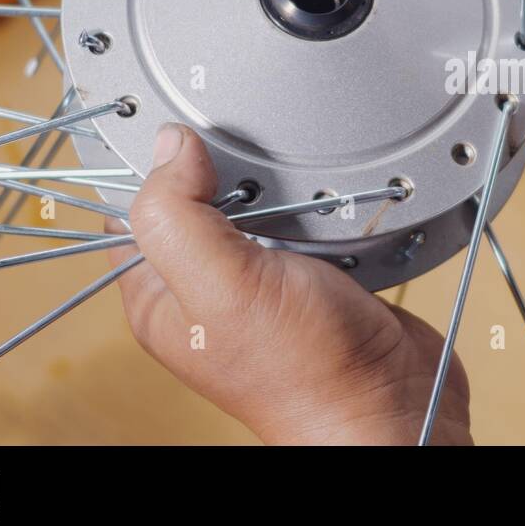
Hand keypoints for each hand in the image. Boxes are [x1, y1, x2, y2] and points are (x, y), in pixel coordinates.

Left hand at [106, 124, 471, 444]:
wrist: (394, 404)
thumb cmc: (307, 370)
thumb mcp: (223, 286)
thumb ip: (179, 215)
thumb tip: (166, 144)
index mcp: (162, 296)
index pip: (130, 208)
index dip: (146, 163)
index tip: (175, 122)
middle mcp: (208, 288)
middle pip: (197, 196)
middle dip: (224, 167)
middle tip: (250, 154)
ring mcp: (265, 282)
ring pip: (257, 202)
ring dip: (280, 183)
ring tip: (297, 181)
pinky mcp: (317, 274)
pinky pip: (309, 218)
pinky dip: (323, 202)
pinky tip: (333, 202)